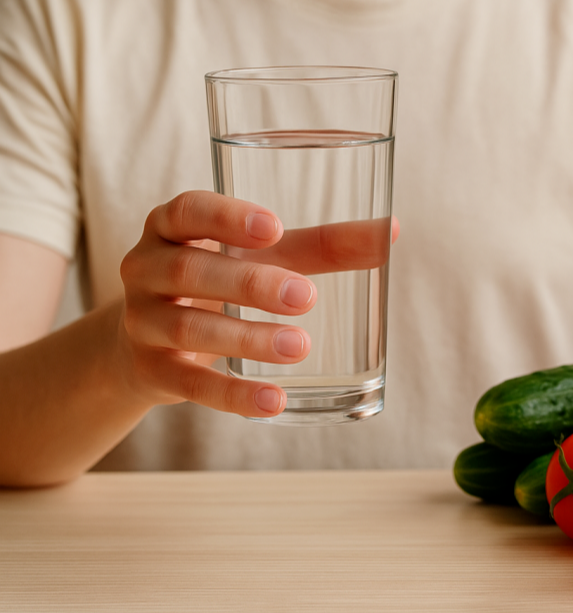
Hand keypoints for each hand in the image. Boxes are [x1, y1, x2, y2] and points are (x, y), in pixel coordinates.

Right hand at [116, 190, 396, 418]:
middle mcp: (145, 269)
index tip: (274, 228)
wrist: (147, 345)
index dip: (226, 217)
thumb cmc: (219, 282)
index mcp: (171, 227)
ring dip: (247, 338)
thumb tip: (390, 232)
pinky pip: (190, 385)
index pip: (187, 211)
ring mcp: (142, 322)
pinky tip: (273, 401)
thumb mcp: (262, 258)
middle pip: (190, 271)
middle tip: (306, 297)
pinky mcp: (151, 371)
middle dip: (249, 283)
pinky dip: (233, 395)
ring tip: (300, 346)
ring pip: (189, 327)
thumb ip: (321, 246)